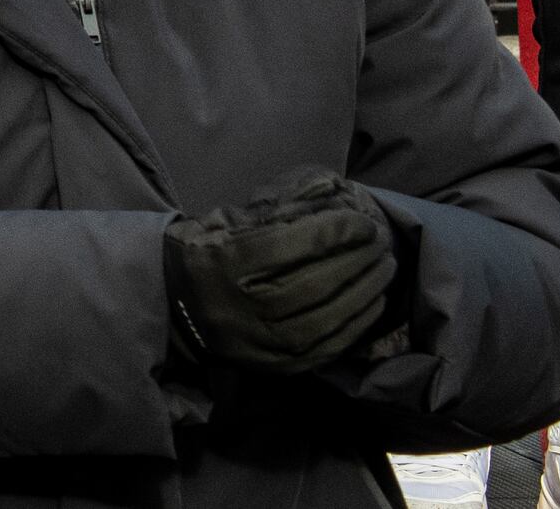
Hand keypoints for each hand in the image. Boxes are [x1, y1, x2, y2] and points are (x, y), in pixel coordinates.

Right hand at [165, 177, 398, 374]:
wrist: (174, 312)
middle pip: (315, 282)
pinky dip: (359, 322)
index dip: (331, 232)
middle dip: (355, 259)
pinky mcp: (280, 367)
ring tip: (385, 266)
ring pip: (328, 316)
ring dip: (365, 289)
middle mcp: (243, 307)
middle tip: (380, 240)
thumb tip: (329, 193)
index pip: (288, 246)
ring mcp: (263, 342)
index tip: (360, 220)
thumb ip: (271, 212)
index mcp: (222, 264)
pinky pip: (331, 345)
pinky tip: (375, 300)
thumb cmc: (203, 255)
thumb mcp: (222, 223)